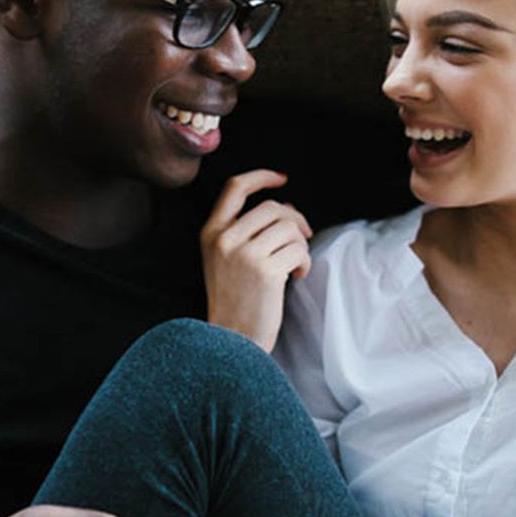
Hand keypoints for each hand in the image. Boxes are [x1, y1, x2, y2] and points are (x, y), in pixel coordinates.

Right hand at [201, 169, 311, 351]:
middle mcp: (224, 239)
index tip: (282, 179)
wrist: (232, 339)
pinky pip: (298, 249)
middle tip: (303, 237)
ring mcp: (243, 254)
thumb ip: (245, 230)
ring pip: (288, 227)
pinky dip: (304, 262)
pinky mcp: (265, 270)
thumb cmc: (236, 300)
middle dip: (295, 219)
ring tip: (295, 264)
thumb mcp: (226, 259)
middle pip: (272, 207)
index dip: (261, 177)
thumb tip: (285, 208)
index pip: (235, 188)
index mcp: (211, 233)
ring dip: (300, 244)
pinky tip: (298, 276)